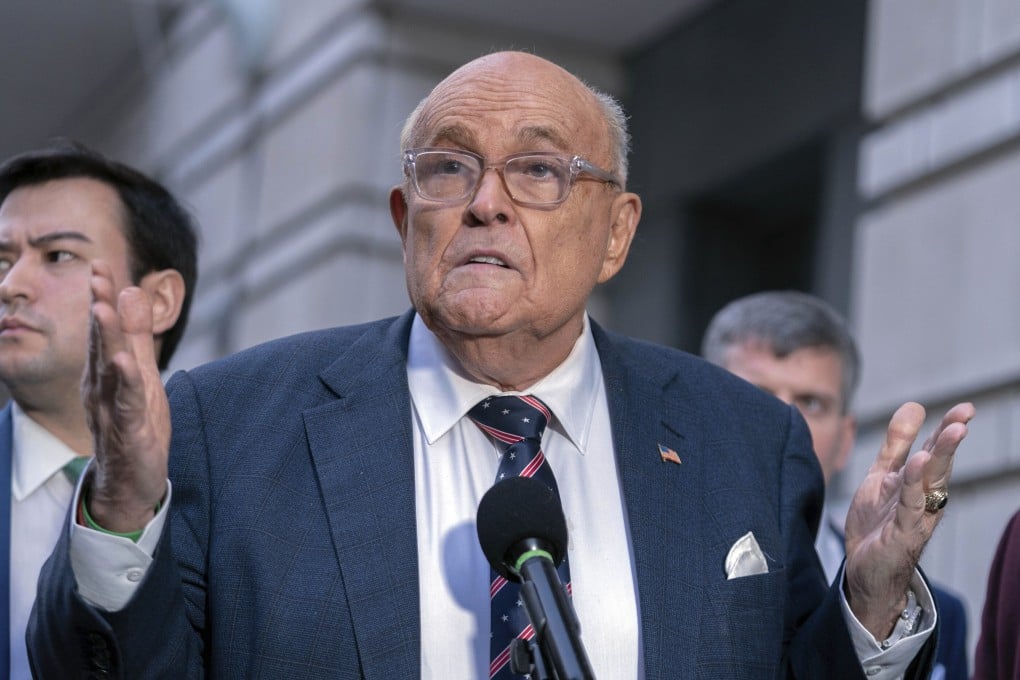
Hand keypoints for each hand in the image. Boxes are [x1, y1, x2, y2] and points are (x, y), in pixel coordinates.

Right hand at [82, 261, 170, 532]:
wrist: (130, 483)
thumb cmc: (136, 426)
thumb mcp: (142, 374)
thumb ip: (137, 337)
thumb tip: (130, 293)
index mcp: (105, 372)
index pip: (104, 330)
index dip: (102, 298)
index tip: (100, 265)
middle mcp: (102, 387)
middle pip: (101, 343)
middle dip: (98, 308)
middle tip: (96, 275)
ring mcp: (111, 409)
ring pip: (108, 370)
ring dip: (105, 339)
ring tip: (102, 309)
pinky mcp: (128, 431)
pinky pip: (126, 404)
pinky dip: (125, 383)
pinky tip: (124, 364)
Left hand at [843, 401, 974, 639]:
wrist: (866, 573)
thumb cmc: (878, 525)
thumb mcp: (882, 477)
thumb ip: (895, 445)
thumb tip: (914, 406)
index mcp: (919, 483)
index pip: (936, 451)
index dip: (947, 428)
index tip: (966, 408)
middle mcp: (924, 498)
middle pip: (940, 463)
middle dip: (951, 438)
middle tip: (965, 415)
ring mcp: (916, 515)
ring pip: (931, 481)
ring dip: (943, 455)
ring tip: (954, 431)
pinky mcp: (903, 532)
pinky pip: (910, 503)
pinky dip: (913, 483)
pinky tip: (918, 462)